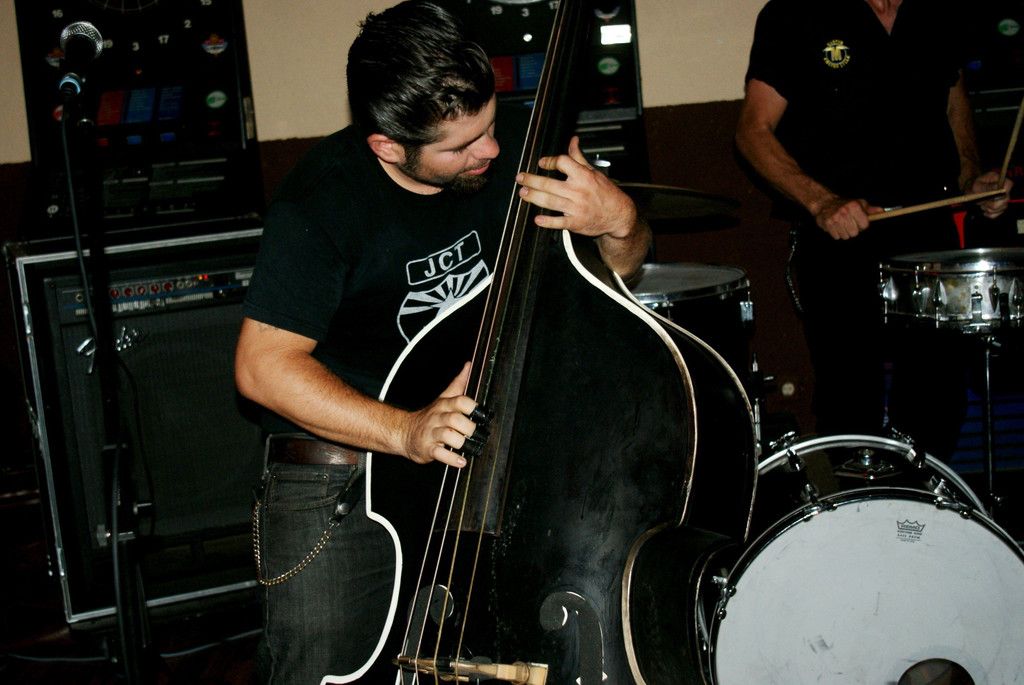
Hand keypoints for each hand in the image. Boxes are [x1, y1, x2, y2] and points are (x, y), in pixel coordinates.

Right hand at [402, 362, 479, 467]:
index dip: (474, 408)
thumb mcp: (443, 398)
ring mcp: (431, 433)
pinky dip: (451, 459)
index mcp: (444, 405)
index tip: (484, 416)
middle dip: (469, 427)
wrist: (404, 432)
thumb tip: (468, 366)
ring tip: (470, 447)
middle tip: (477, 434)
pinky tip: (461, 461)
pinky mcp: (427, 448)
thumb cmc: (430, 417)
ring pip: (447, 436)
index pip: (460, 401)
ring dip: (461, 442)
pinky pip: (439, 453)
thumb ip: (458, 384)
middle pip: (455, 419)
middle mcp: (438, 418)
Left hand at [516, 136, 637, 239]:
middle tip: (520, 178)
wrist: (618, 215)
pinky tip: (538, 219)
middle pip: (549, 183)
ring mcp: (576, 207)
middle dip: (532, 180)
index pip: (562, 163)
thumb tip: (573, 140)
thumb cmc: (606, 192)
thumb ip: (579, 157)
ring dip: (534, 197)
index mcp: (583, 175)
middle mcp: (578, 191)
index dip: (550, 161)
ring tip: (523, 193)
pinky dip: (548, 222)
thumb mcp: (594, 171)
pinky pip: (559, 222)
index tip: (542, 163)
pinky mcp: (576, 223)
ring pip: (550, 201)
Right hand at [814, 194, 878, 239]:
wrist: (824, 203)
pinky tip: (836, 227)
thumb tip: (882, 211)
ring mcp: (835, 219)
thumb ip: (870, 209)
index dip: (863, 226)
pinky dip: (837, 234)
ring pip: (845, 236)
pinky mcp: (827, 224)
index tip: (859, 223)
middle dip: (853, 231)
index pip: (864, 225)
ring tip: (842, 225)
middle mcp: (845, 212)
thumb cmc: (844, 204)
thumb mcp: (859, 203)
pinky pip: (836, 237)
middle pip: (855, 233)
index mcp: (854, 206)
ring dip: (845, 233)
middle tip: (850, 224)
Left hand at [969, 171, 1012, 219]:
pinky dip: (990, 214)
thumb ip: (986, 188)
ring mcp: (1004, 198)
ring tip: (981, 204)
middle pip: (1006, 199)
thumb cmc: (972, 185)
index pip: (1009, 184)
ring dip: (989, 209)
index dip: (1001, 192)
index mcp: (999, 179)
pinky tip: (984, 210)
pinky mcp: (1001, 206)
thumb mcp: (976, 185)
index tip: (992, 196)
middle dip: (992, 203)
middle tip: (981, 202)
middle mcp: (1004, 188)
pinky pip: (998, 213)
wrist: (970, 190)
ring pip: (1002, 207)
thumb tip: (997, 190)